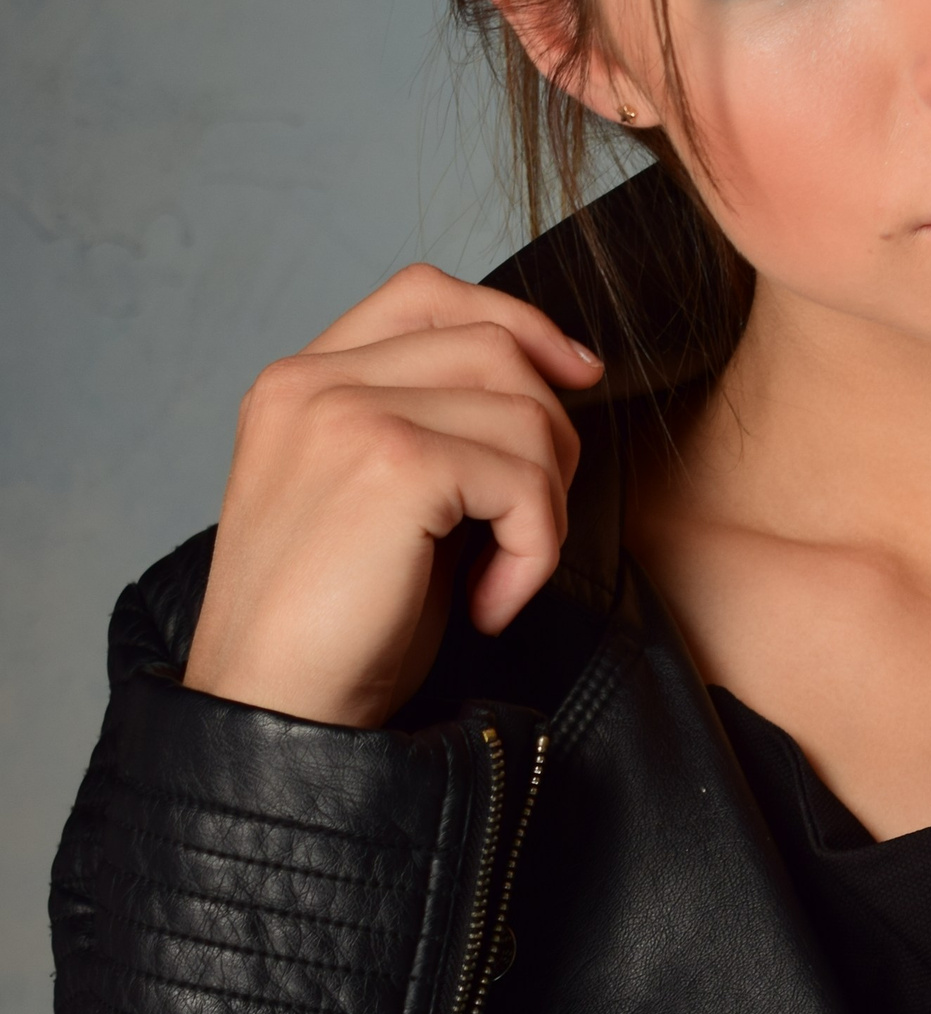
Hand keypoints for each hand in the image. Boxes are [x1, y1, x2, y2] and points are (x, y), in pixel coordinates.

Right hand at [183, 265, 603, 728]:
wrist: (271, 719)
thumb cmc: (331, 634)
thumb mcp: (375, 504)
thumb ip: (429, 429)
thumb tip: (551, 384)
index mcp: (298, 383)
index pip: (426, 294)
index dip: (518, 320)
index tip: (575, 377)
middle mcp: (312, 382)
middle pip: (493, 343)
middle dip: (549, 434)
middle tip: (528, 529)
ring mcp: (348, 413)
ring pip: (525, 411)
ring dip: (544, 506)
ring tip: (502, 577)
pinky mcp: (392, 463)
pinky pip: (524, 481)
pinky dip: (534, 552)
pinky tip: (489, 604)